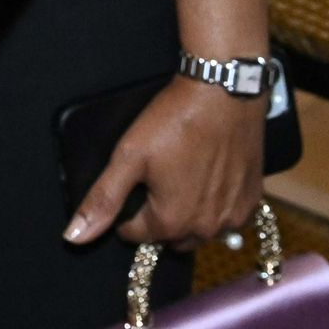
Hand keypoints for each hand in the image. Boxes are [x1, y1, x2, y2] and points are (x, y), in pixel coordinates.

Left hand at [67, 76, 267, 248]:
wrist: (225, 91)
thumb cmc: (176, 120)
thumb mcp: (129, 156)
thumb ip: (103, 200)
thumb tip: (75, 237)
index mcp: (170, 221)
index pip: (135, 234)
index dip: (127, 214)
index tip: (132, 187)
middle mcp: (204, 228)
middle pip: (170, 237)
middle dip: (159, 218)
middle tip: (157, 181)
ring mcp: (232, 216)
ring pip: (200, 230)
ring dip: (189, 216)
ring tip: (183, 178)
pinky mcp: (252, 199)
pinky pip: (229, 219)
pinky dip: (216, 207)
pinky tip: (210, 179)